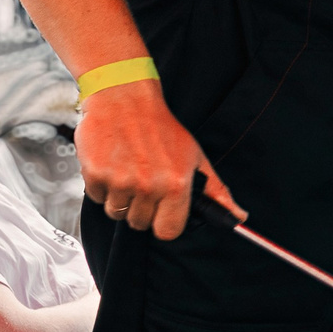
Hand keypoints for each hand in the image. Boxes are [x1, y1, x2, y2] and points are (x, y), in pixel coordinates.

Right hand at [77, 80, 241, 240]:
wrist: (125, 100)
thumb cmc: (161, 129)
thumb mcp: (195, 158)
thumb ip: (215, 191)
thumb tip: (237, 216)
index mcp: (177, 184)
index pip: (168, 231)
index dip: (164, 222)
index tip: (162, 210)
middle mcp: (149, 186)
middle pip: (140, 224)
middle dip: (141, 208)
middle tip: (144, 181)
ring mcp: (120, 181)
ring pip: (116, 213)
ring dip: (120, 197)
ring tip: (128, 170)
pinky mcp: (95, 175)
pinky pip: (96, 198)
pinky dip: (101, 186)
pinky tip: (112, 164)